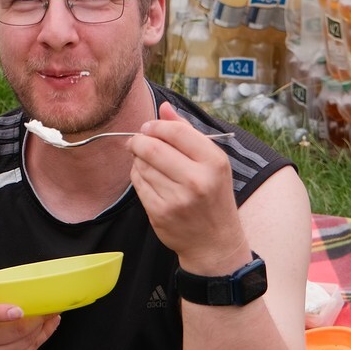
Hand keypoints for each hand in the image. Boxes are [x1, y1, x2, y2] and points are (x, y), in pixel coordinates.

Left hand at [128, 102, 247, 268]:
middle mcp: (197, 180)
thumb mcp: (211, 163)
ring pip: (141, 166)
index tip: (148, 128)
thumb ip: (187, 133)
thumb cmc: (212, 196)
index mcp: (214, 161)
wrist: (214, 242)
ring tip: (148, 164)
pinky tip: (148, 179)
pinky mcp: (160, 213)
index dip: (155, 126)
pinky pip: (138, 184)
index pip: (175, 131)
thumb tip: (164, 107)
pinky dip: (138, 177)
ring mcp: (177, 198)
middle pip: (152, 147)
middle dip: (138, 141)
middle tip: (136, 141)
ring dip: (138, 160)